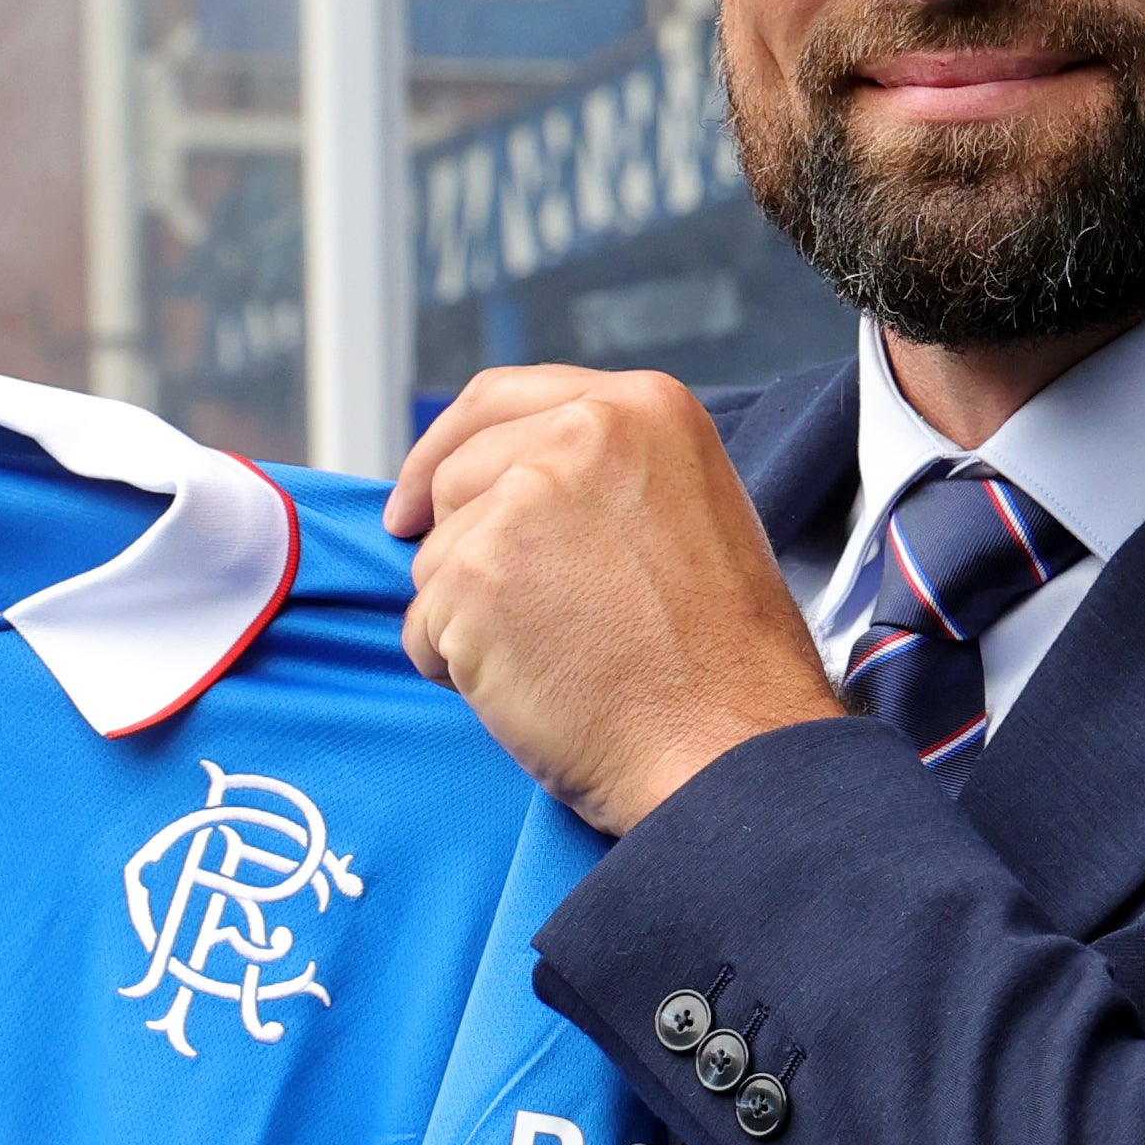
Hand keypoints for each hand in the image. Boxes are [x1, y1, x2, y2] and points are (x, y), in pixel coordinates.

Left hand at [386, 368, 845, 835]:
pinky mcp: (474, 579)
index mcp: (639, 408)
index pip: (497, 400)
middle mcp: (578, 437)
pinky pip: (423, 628)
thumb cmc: (720, 658)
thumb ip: (599, 473)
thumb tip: (503, 483)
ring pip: (435, 558)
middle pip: (455, 478)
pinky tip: (531, 688)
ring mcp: (519, 505)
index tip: (417, 499)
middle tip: (522, 615)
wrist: (728, 745)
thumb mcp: (687, 511)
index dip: (443, 451)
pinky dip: (457, 670)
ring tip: (556, 657)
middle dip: (464, 549)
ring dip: (469, 617)